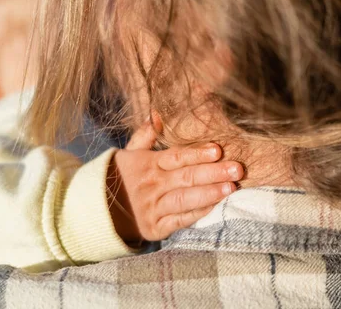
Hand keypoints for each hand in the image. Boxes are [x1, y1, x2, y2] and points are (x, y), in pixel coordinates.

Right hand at [108, 119, 242, 243]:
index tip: (218, 149)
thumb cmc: (125, 177)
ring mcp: (154, 208)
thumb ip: (146, 134)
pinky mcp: (157, 227)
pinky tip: (217, 206)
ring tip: (231, 188)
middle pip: (186, 178)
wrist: (102, 212)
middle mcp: (152, 185)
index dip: (197, 153)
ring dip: (210, 193)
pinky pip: (181, 220)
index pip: (176, 157)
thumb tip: (157, 112)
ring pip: (186, 199)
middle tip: (237, 169)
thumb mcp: (130, 153)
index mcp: (148, 164)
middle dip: (214, 173)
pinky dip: (199, 213)